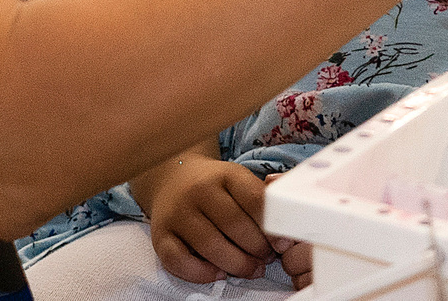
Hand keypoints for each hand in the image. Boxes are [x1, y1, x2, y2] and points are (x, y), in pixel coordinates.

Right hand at [144, 155, 283, 284]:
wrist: (172, 178)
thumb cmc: (215, 185)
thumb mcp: (239, 179)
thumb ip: (263, 199)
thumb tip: (288, 232)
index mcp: (225, 174)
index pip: (254, 201)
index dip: (272, 228)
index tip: (283, 244)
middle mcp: (199, 191)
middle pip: (235, 226)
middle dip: (257, 249)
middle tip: (266, 259)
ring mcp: (178, 213)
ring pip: (210, 246)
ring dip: (237, 264)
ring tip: (251, 269)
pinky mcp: (160, 235)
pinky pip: (179, 261)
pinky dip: (202, 273)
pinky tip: (219, 273)